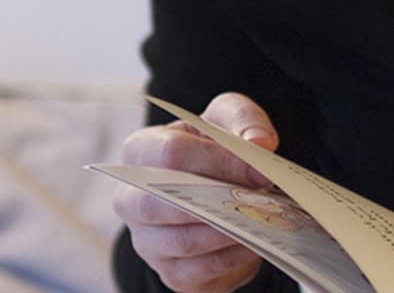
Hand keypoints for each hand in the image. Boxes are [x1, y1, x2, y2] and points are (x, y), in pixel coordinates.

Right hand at [112, 92, 280, 291]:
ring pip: (183, 243)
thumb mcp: (227, 119)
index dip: (217, 162)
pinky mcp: (171, 272)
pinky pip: (199, 272)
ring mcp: (147, 241)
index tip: (258, 171)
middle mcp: (131, 199)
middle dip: (217, 203)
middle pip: (161, 205)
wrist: (210, 190)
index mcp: (140, 151)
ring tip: (261, 222)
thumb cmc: (213, 149)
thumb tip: (259, 144)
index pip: (170, 155)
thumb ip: (244, 120)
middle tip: (258, 201)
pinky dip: (232, 259)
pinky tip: (254, 243)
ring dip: (227, 233)